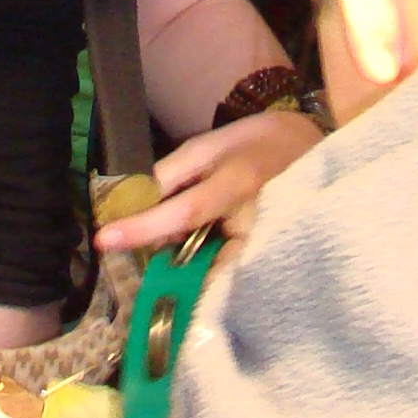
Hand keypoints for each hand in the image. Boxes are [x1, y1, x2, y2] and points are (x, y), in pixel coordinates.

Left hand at [93, 105, 323, 255]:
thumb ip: (171, 175)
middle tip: (155, 245)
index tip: (104, 240)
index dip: (144, 227)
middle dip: (167, 257)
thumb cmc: (257, 143)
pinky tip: (202, 254)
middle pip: (198, 255)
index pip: (184, 211)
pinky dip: (209, 269)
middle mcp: (256, 220)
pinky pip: (231, 275)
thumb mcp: (210, 146)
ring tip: (180, 246)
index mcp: (237, 183)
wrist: (313, 149)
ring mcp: (269, 245)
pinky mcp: (273, 259)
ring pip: (214, 272)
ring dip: (187, 265)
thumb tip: (133, 204)